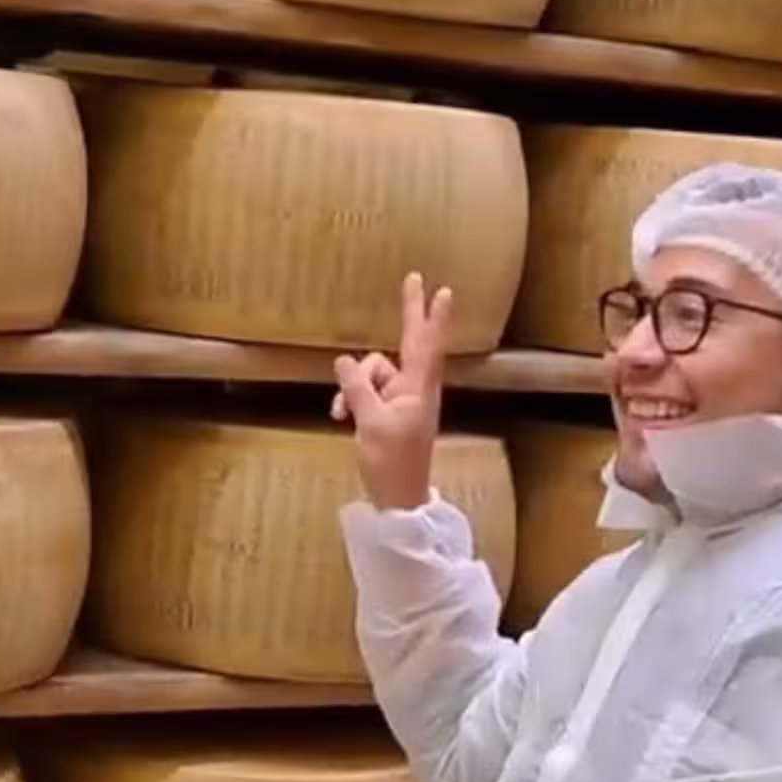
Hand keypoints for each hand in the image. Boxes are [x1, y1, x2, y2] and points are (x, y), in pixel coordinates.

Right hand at [331, 272, 453, 510]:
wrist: (399, 501)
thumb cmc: (392, 463)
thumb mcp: (371, 423)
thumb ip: (357, 389)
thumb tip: (345, 361)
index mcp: (418, 390)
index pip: (426, 344)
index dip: (428, 315)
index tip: (439, 288)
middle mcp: (415, 389)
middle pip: (409, 345)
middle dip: (411, 314)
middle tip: (415, 280)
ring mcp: (402, 401)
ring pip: (374, 373)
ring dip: (353, 386)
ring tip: (342, 413)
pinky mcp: (390, 414)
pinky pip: (367, 392)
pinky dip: (352, 400)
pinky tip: (342, 417)